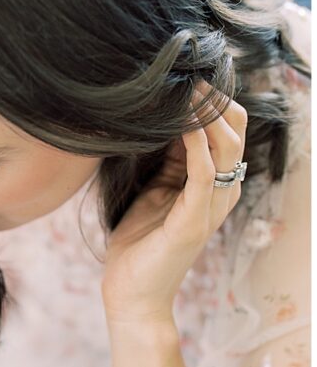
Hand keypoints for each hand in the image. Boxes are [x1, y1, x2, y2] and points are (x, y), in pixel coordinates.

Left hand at [102, 83, 247, 325]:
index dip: (211, 99)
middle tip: (188, 72)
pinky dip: (196, 143)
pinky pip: (202, 173)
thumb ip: (167, 159)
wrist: (131, 295)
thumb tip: (164, 118)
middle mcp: (221, 193)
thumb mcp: (154, 190)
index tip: (185, 73)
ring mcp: (211, 208)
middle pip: (235, 130)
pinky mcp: (193, 221)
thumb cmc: (139, 244)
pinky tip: (183, 122)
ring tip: (187, 87)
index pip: (227, 128)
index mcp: (213, 184)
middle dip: (214, 98)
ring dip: (207, 113)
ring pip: (226, 147)